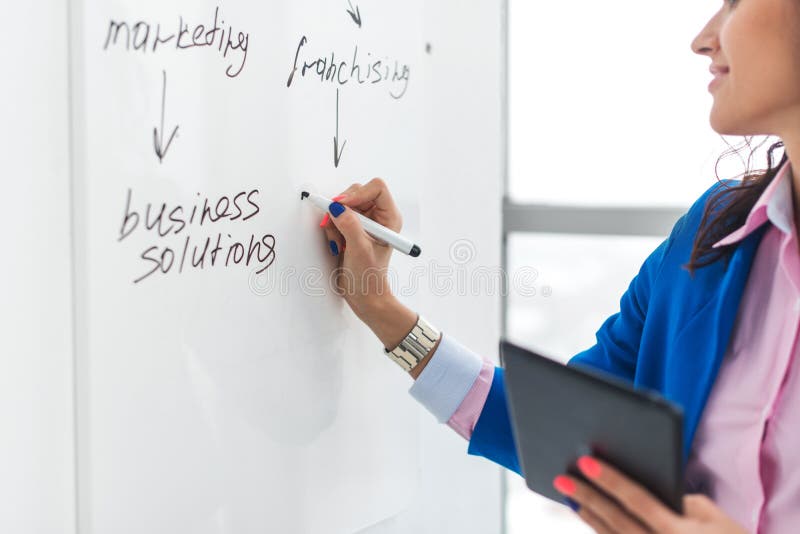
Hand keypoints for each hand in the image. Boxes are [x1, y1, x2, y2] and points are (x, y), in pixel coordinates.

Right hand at [320, 177, 403, 318]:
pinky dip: (332, 227)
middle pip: (357, 192)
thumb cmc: (369, 276)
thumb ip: (349, 225)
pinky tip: (338, 244)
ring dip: (335, 221)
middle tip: (336, 224)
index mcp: (389, 218)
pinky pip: (336, 216)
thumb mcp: (360, 250)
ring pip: (343, 204)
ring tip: (340, 241)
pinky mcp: (351, 227)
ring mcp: (364, 221)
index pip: (377, 188)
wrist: (363, 294)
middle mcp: (378, 216)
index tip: (343, 205)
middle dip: (343, 208)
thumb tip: (336, 207)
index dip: (358, 193)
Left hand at [552, 455, 748, 533]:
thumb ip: (681, 501)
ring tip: (569, 493)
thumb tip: (645, 487)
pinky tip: (588, 514)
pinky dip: (601, 530)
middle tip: (562, 478)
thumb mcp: (716, 518)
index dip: (611, 480)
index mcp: (679, 532)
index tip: (586, 461)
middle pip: (616, 520)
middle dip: (587, 497)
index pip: (637, 501)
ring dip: (588, 515)